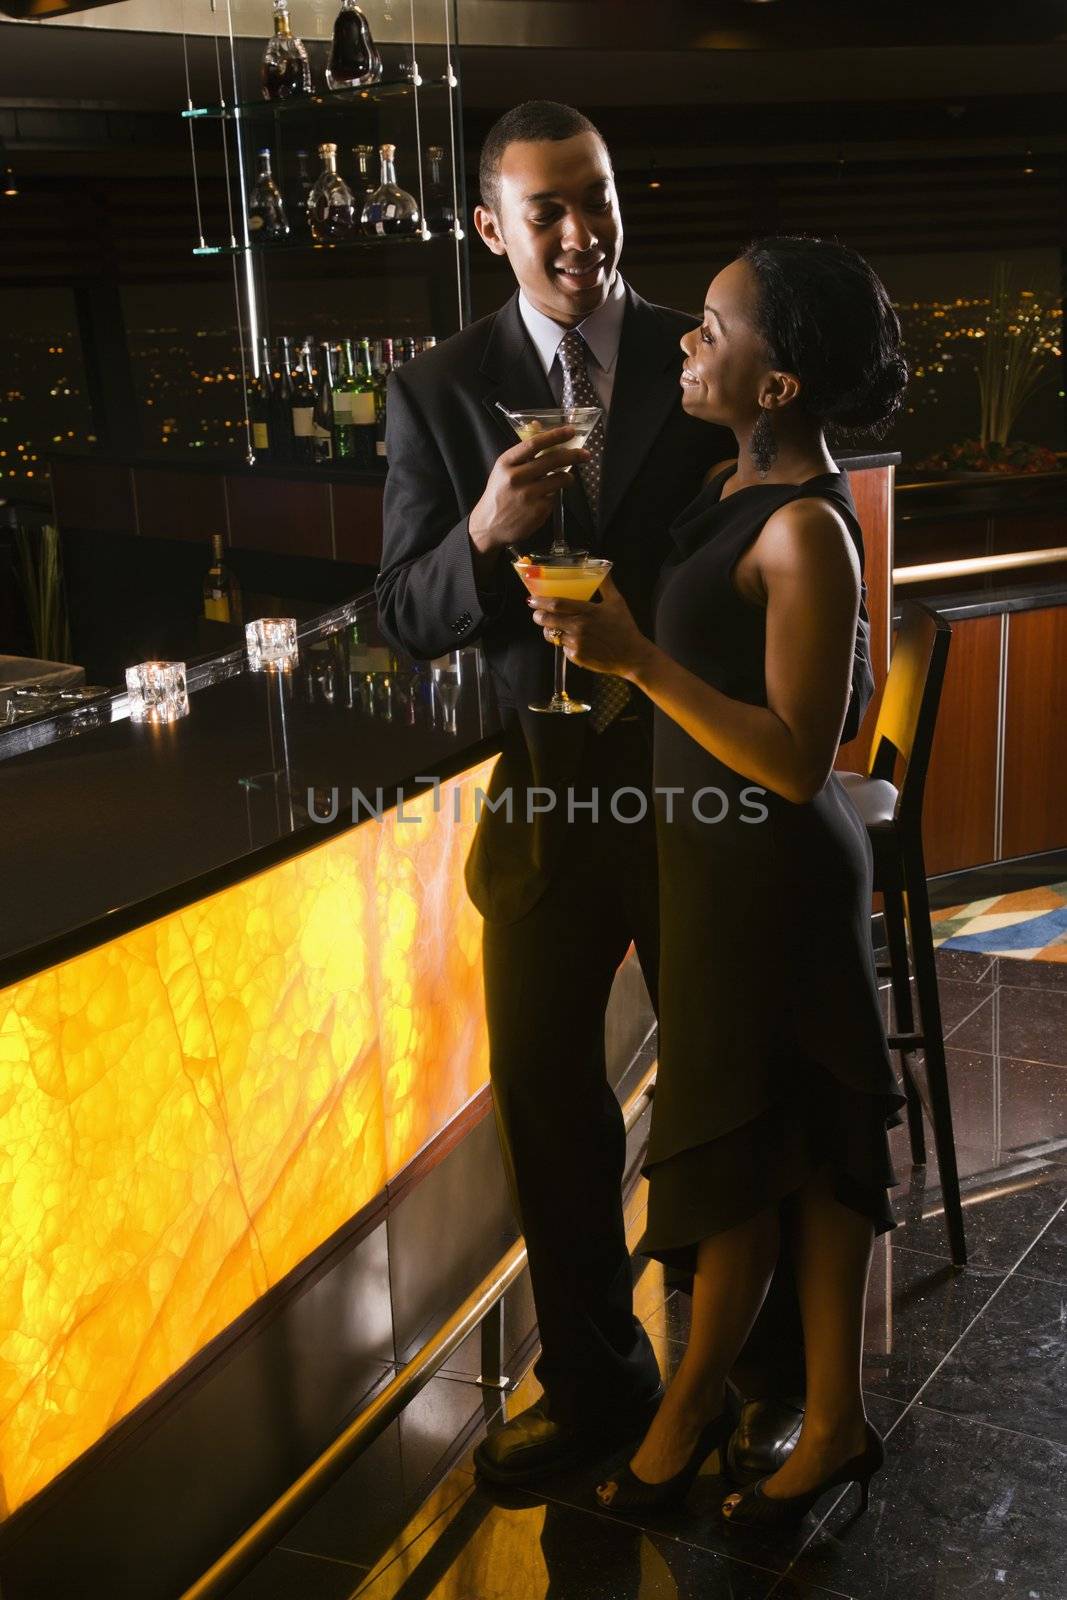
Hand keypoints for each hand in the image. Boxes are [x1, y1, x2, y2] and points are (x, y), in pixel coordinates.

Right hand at [468, 426, 590, 553]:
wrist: (488, 526)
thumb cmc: (499, 494)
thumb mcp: (503, 470)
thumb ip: (522, 451)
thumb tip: (537, 424)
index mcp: (506, 463)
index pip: (534, 444)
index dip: (555, 436)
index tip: (570, 431)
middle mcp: (516, 478)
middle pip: (552, 460)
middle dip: (573, 455)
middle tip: (585, 454)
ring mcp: (528, 495)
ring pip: (559, 479)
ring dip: (568, 477)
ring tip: (568, 478)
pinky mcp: (538, 511)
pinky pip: (555, 497)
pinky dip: (555, 495)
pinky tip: (547, 498)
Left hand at [528, 573, 650, 677]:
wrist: (631, 655)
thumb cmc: (624, 627)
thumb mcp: (617, 602)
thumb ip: (606, 583)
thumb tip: (603, 565)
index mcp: (588, 611)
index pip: (557, 604)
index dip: (540, 601)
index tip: (532, 599)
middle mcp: (580, 627)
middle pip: (548, 619)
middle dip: (538, 615)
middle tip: (537, 613)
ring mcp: (576, 643)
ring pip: (552, 634)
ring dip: (549, 629)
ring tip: (554, 626)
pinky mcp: (576, 657)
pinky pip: (561, 647)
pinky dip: (563, 642)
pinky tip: (574, 640)